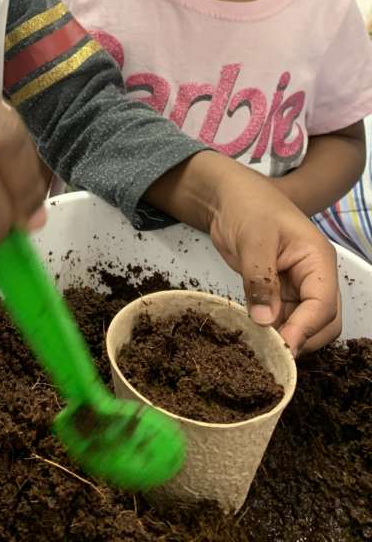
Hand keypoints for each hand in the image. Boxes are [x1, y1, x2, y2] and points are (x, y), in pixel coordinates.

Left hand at [148, 151, 340, 354]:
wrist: (227, 196)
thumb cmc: (247, 205)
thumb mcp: (253, 239)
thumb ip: (260, 279)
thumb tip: (265, 320)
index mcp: (317, 259)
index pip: (323, 304)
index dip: (305, 328)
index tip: (282, 347)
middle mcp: (313, 276)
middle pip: (322, 322)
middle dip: (301, 338)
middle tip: (271, 353)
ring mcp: (296, 285)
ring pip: (301, 324)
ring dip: (284, 337)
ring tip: (258, 348)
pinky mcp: (277, 291)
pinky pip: (281, 318)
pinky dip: (270, 330)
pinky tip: (252, 336)